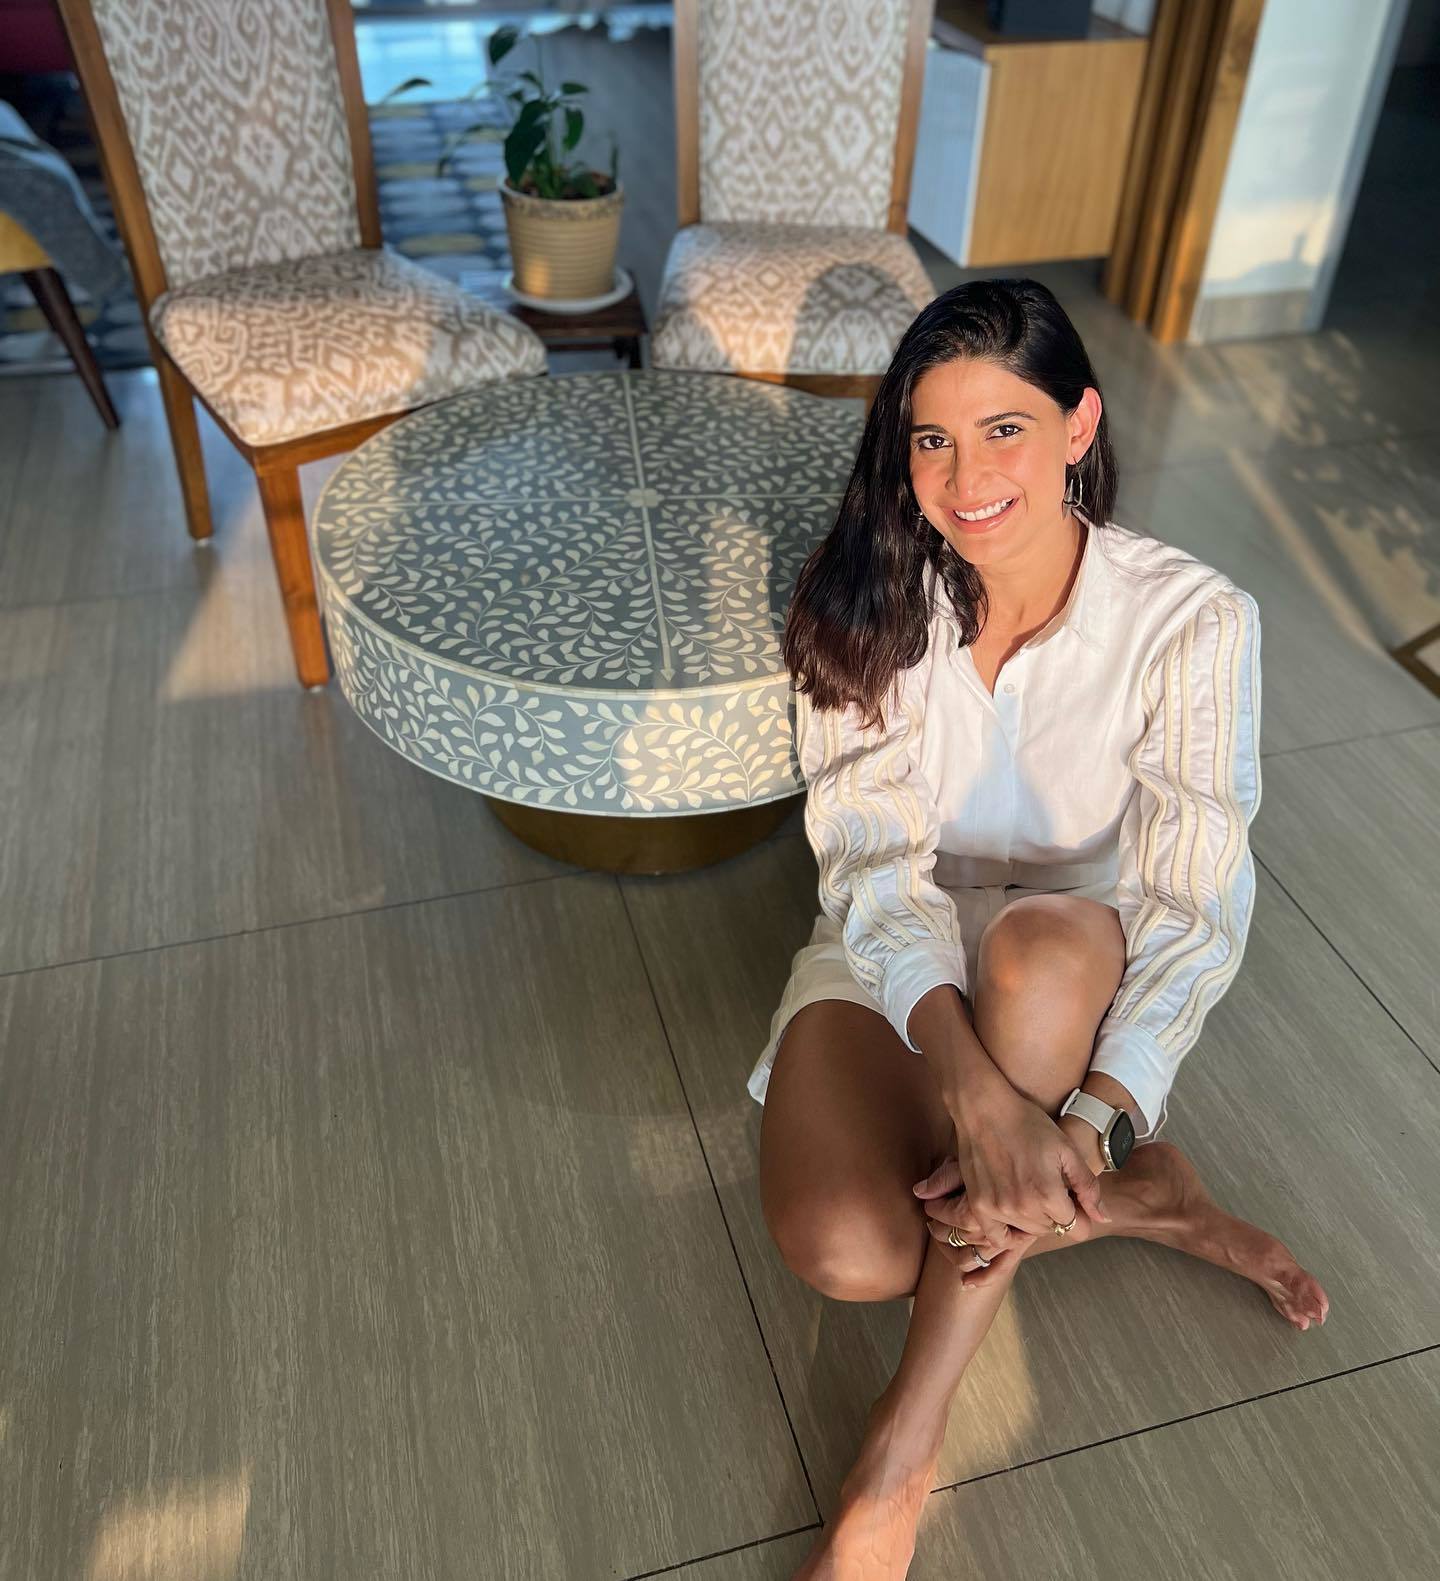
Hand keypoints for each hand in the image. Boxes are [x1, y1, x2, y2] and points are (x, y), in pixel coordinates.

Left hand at [913, 1159, 1031, 1287]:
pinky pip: (999, 1269)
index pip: (946, 1216)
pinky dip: (982, 1277)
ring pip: (971, 1256)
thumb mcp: (972, 1163)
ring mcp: (1006, 1239)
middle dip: (940, 1229)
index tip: (930, 1203)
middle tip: (933, 1217)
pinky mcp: (1017, 1245)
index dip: (934, 1209)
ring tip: (943, 1236)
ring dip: (952, 1251)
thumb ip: (945, 1177)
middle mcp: (993, 1227)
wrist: (1041, 1160)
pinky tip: (967, 1283)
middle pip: (956, 1236)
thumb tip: (919, 1192)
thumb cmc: (1001, 1156)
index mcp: (979, 1206)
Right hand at [915, 1089, 1110, 1276]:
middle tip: (1047, 1187)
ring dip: (1033, 1219)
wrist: (984, 1109)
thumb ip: (1087, 1187)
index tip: (1070, 1196)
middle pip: (1052, 1230)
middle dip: (1056, 1214)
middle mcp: (1023, 1208)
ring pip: (1027, 1232)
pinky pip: (997, 1237)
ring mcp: (998, 1209)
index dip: (1079, 1213)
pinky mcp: (979, 1206)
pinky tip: (1012, 1214)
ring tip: (1029, 1191)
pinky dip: (1007, 1233)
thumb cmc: (1028, 1123)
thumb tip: (1103, 1217)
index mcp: (1049, 1195)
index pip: (1076, 1228)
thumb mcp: (1066, 1149)